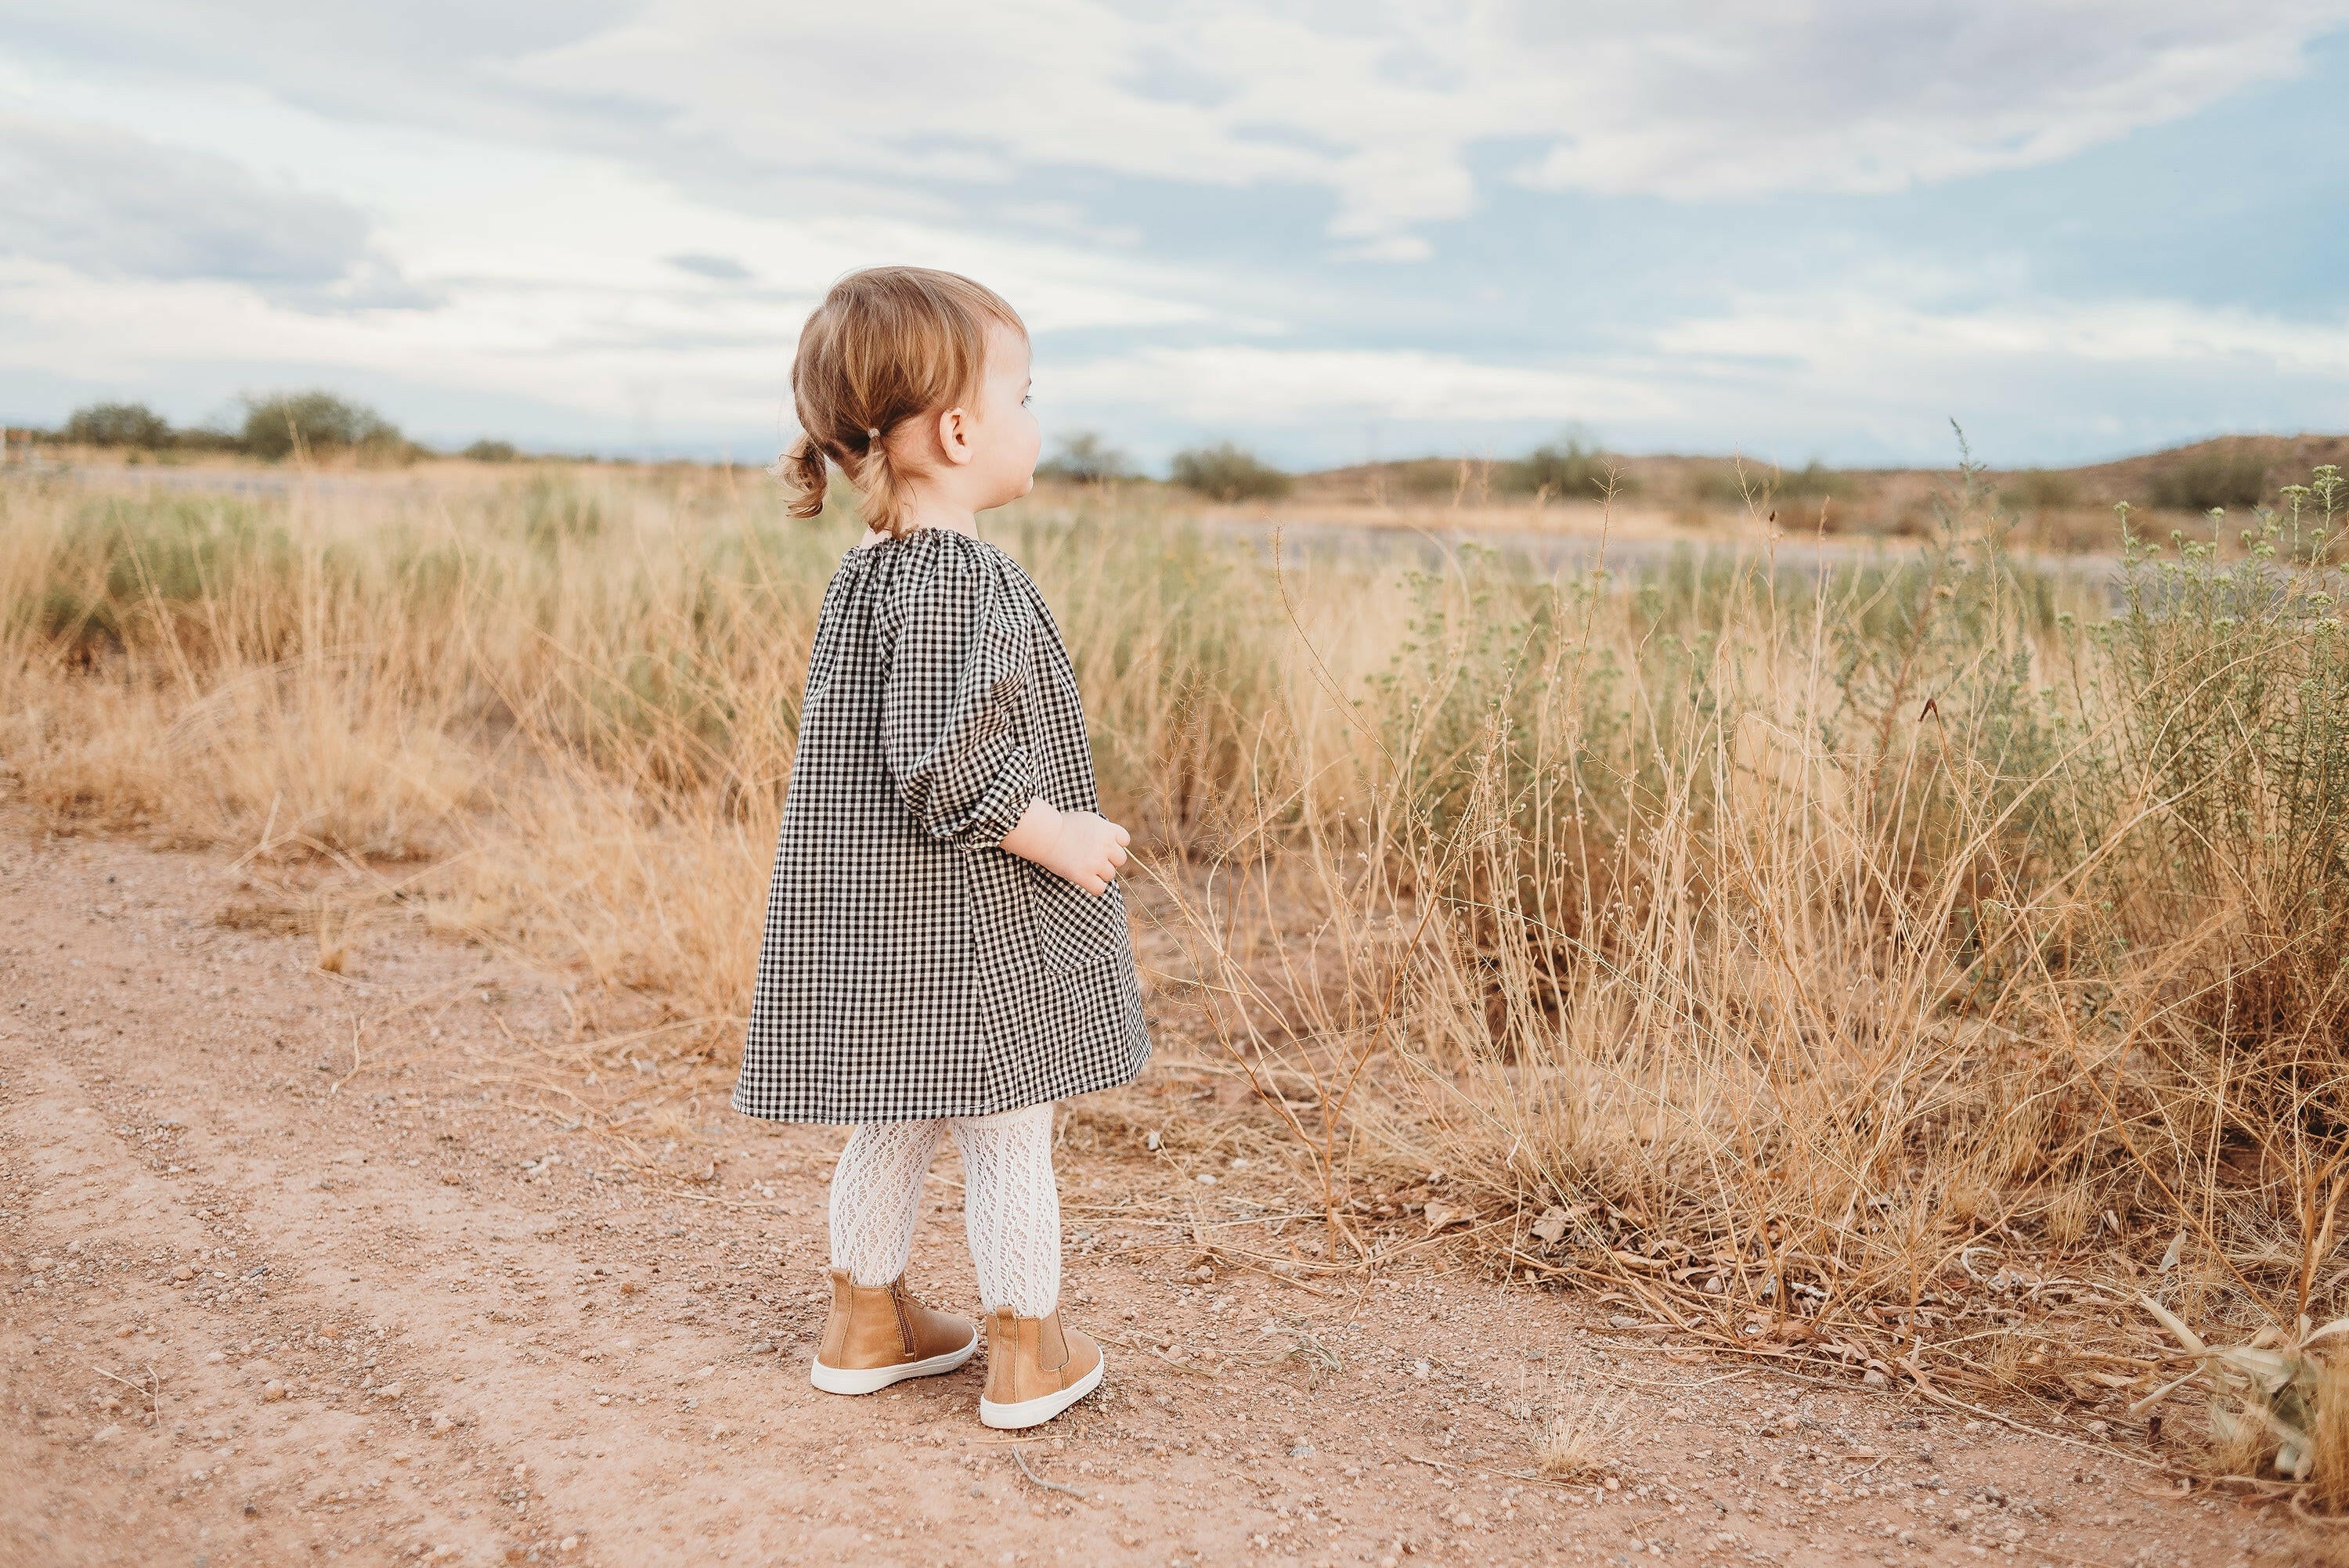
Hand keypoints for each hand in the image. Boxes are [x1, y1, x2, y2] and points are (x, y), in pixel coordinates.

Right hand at [998, 797, 1130, 894]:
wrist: (1046, 835)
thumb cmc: (1062, 826)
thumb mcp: (1088, 820)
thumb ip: (1103, 830)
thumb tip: (1113, 841)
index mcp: (1107, 829)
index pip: (1125, 840)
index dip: (1115, 845)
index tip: (1103, 846)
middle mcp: (1105, 845)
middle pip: (1120, 860)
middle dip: (1109, 860)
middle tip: (1093, 859)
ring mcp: (1096, 862)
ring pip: (1110, 875)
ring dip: (1100, 874)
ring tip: (1085, 867)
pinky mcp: (1084, 876)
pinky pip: (1100, 889)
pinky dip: (1094, 887)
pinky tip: (1085, 881)